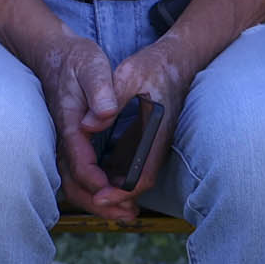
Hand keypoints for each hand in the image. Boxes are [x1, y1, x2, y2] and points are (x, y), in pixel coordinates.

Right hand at [38, 32, 136, 220]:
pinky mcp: (70, 143)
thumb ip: (100, 90)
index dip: (99, 183)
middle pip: (74, 183)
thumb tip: (103, 115)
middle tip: (128, 214)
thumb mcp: (91, 65)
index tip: (120, 194)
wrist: (53, 53)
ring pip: (75, 183)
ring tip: (126, 212)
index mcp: (70, 124)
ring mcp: (65, 143)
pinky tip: (116, 193)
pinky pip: (78, 175)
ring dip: (98, 202)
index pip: (80, 163)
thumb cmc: (76, 59)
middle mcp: (63, 138)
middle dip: (99, 203)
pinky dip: (96, 190)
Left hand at [92, 33, 193, 219]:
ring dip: (113, 192)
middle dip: (114, 200)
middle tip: (89, 203)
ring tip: (87, 197)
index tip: (99, 197)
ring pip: (133, 179)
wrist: (177, 61)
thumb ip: (111, 94)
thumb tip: (87, 124)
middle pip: (137, 186)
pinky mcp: (146, 141)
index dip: (121, 192)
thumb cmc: (154, 66)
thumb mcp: (131, 73)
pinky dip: (114, 178)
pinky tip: (94, 179)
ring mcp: (152, 145)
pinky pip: (130, 167)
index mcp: (156, 134)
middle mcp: (157, 145)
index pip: (142, 176)